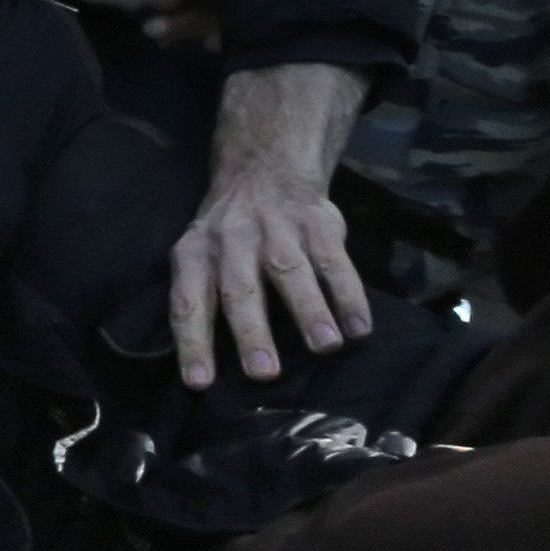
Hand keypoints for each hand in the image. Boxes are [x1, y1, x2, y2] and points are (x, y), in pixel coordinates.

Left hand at [168, 59, 373, 388]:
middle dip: (251, 331)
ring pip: (290, 272)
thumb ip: (204, 297)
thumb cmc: (229, 235)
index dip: (193, 342)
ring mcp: (276, 230)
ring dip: (308, 310)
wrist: (265, 168)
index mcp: (195, 254)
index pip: (188, 302)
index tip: (200, 382)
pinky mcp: (316, 224)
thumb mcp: (201, 253)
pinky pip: (334, 261)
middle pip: (239, 289)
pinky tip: (360, 328)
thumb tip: (208, 365)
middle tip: (263, 372)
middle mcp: (232, 241)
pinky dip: (349, 295)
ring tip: (325, 346)